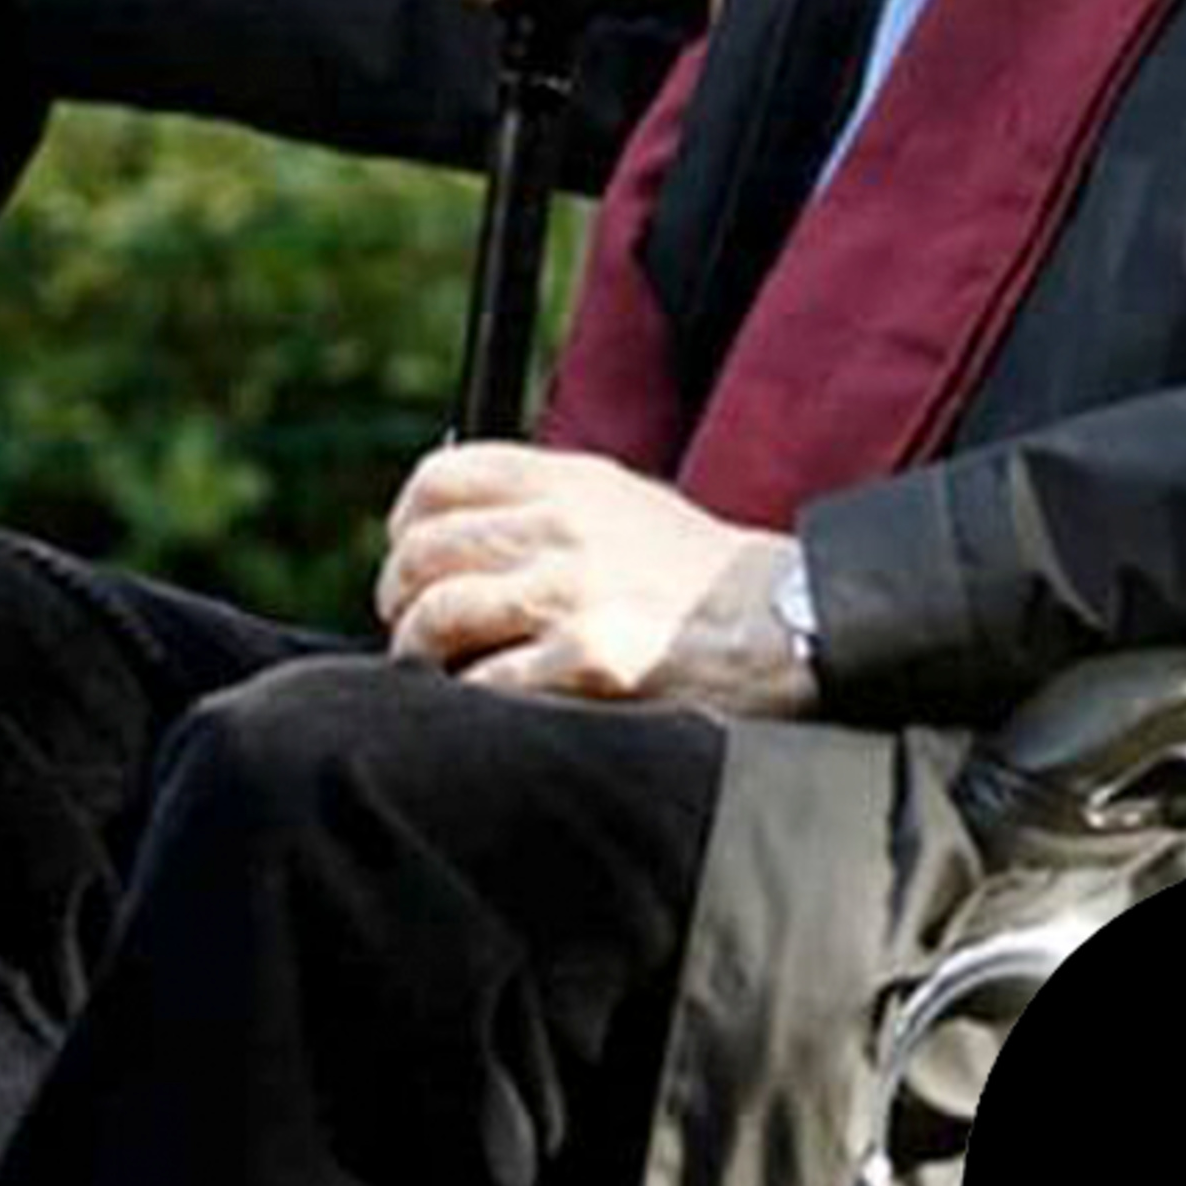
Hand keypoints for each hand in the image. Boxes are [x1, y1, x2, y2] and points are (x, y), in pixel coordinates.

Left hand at [376, 443, 814, 716]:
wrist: (784, 622)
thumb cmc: (695, 575)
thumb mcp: (620, 503)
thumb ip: (540, 503)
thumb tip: (447, 529)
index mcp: (565, 481)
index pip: (439, 481)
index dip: (406, 526)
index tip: (411, 561)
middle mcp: (560, 527)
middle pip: (424, 552)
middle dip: (402, 598)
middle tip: (413, 627)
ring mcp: (571, 592)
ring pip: (437, 616)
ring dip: (421, 653)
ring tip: (438, 670)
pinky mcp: (586, 659)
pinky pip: (483, 683)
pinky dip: (472, 700)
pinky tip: (492, 704)